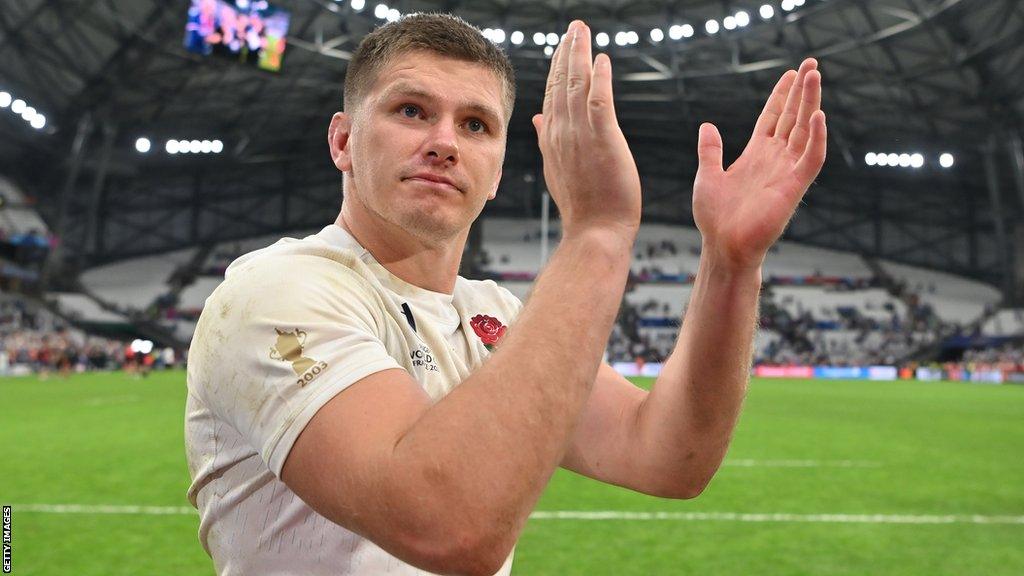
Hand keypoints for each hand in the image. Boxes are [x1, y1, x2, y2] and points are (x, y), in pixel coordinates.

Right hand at [532, 21, 641, 243]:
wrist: (595, 230)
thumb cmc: (583, 204)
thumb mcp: (557, 169)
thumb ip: (548, 140)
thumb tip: (537, 118)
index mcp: (552, 138)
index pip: (552, 95)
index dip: (557, 68)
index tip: (563, 46)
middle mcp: (562, 132)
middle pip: (562, 84)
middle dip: (567, 52)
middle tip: (574, 27)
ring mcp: (580, 135)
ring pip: (577, 86)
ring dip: (580, 55)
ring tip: (583, 32)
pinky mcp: (603, 140)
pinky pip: (600, 102)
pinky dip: (601, 79)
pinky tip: (603, 59)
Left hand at [692, 58, 826, 269]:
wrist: (723, 246)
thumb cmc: (715, 218)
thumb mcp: (707, 176)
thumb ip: (710, 151)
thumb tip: (707, 125)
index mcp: (756, 155)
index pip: (773, 119)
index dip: (781, 97)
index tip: (790, 73)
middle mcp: (774, 160)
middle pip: (792, 118)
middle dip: (801, 90)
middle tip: (811, 63)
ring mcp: (786, 172)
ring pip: (805, 131)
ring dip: (810, 103)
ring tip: (815, 76)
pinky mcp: (794, 187)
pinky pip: (811, 159)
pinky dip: (816, 138)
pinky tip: (818, 115)